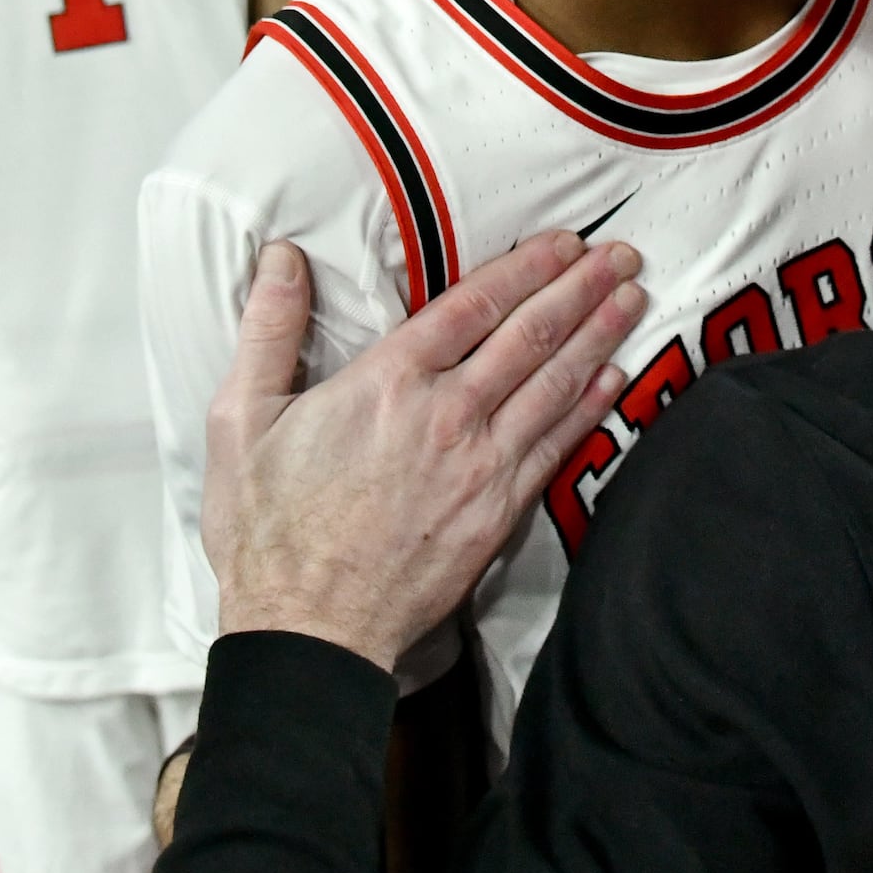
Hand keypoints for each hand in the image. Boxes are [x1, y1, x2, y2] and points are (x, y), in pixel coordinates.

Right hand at [205, 232, 646, 670]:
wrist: (308, 630)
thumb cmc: (267, 530)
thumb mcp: (240, 419)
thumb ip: (268, 330)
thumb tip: (280, 256)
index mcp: (387, 382)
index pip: (473, 304)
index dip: (525, 266)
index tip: (563, 241)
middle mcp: (446, 415)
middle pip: (529, 334)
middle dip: (581, 287)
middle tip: (623, 254)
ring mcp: (479, 465)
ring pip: (553, 382)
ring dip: (599, 334)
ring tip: (632, 296)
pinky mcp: (496, 513)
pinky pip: (555, 445)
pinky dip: (590, 406)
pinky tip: (614, 379)